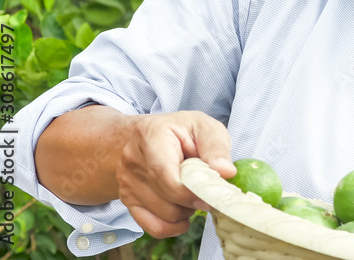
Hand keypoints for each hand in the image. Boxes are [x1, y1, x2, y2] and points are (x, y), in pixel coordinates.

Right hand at [117, 111, 235, 237]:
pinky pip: (152, 227)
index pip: (164, 173)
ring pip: (162, 216)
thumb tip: (225, 172)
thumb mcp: (204, 127)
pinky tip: (185, 213)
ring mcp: (127, 183)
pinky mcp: (128, 201)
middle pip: (164, 198)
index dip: (189, 191)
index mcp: (151, 136)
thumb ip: (216, 147)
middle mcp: (133, 161)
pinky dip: (173, 226)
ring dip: (185, 213)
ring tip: (194, 194)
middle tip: (209, 192)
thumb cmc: (180, 130)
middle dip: (193, 202)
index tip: (211, 195)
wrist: (149, 135)